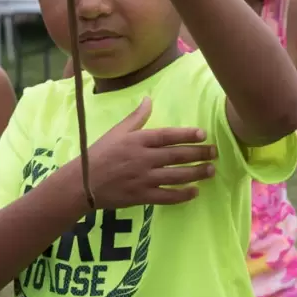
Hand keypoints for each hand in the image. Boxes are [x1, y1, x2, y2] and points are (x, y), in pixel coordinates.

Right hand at [85, 97, 215, 209]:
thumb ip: (136, 118)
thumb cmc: (99, 154)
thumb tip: (149, 100)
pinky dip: (182, 195)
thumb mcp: (116, 132)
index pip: (168, 136)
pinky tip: (194, 192)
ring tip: (211, 170)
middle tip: (214, 152)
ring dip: (196, 173)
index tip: (202, 134)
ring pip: (176, 175)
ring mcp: (144, 179)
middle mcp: (144, 158)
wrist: (82, 183)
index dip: (187, 135)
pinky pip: (167, 196)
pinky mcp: (142, 196)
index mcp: (138, 140)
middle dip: (199, 154)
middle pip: (177, 155)